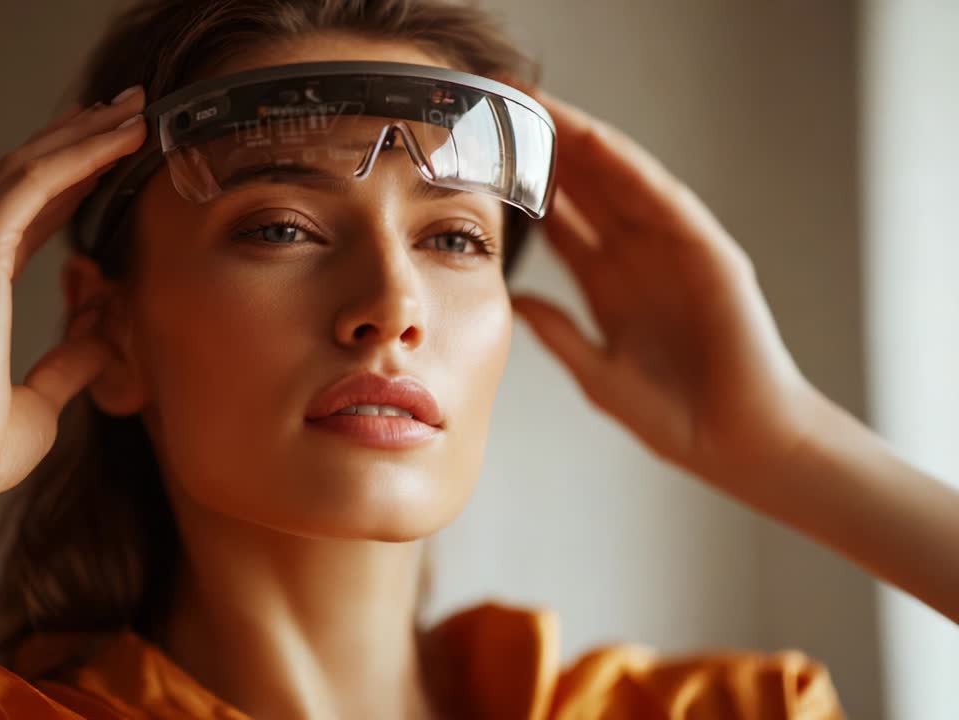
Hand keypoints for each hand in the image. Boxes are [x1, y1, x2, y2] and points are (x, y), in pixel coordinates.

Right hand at [0, 88, 145, 509]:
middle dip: (69, 144)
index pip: (12, 224)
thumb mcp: (41, 401)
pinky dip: (77, 156)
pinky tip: (116, 138)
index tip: (97, 164)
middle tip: (118, 114)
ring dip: (78, 137)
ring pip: (23, 170)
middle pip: (13, 182)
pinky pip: (31, 184)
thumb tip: (101, 338)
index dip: (57, 190)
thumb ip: (69, 363)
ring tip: (128, 112)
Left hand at [510, 87, 824, 485]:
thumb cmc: (675, 418)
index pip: (559, 220)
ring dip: (583, 143)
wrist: (737, 445)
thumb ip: (559, 334)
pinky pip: (665, 201)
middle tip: (501, 104)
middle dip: (546, 147)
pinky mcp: (710, 254)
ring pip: (620, 182)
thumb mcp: (598, 374)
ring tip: (541, 106)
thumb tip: (517, 300)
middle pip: (585, 188)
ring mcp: (674, 251)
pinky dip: (631, 170)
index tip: (482, 156)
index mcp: (607, 284)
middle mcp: (637, 258)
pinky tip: (599, 144)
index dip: (523, 186)